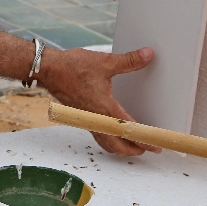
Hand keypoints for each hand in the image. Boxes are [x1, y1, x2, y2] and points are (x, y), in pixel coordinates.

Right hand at [41, 46, 160, 155]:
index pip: (130, 131)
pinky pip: (98, 136)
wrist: (49, 70)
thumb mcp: (104, 62)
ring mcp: (88, 120)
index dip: (146, 140)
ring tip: (133, 145)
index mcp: (105, 108)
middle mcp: (96, 119)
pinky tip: (112, 133)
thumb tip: (147, 55)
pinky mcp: (82, 117)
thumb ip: (129, 61)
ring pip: (107, 144)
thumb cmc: (73, 67)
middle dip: (135, 150)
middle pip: (118, 146)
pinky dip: (109, 141)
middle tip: (148, 148)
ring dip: (121, 148)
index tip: (157, 146)